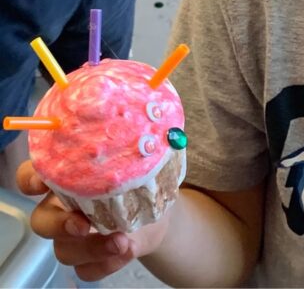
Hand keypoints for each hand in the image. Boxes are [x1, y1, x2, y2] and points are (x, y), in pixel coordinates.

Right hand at [17, 161, 170, 282]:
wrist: (155, 217)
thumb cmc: (140, 182)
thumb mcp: (138, 165)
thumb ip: (131, 161)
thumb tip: (140, 153)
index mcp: (67, 178)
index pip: (32, 175)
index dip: (29, 180)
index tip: (41, 183)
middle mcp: (62, 207)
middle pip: (40, 221)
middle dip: (58, 225)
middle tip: (84, 226)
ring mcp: (71, 238)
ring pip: (63, 250)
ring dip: (92, 249)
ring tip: (123, 242)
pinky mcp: (87, 260)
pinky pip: (84, 270)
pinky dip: (105, 265)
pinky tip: (127, 251)